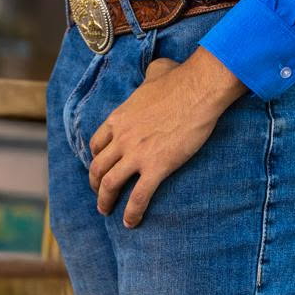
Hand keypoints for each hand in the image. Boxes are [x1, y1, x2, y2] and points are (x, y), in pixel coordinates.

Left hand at [88, 47, 246, 227]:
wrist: (198, 89)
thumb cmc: (180, 78)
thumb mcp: (156, 71)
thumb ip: (148, 75)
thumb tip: (154, 72)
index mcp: (120, 117)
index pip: (97, 143)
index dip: (96, 157)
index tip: (100, 165)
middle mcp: (122, 138)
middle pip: (98, 167)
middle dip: (95, 184)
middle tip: (100, 193)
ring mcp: (137, 154)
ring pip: (110, 185)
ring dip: (105, 201)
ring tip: (107, 211)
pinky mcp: (156, 167)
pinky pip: (138, 197)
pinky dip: (132, 213)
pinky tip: (131, 222)